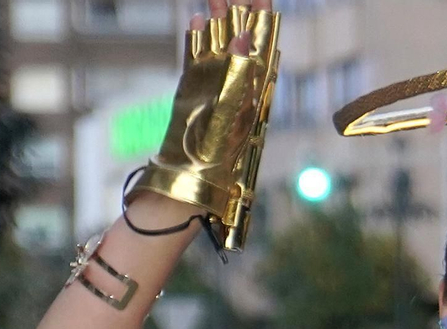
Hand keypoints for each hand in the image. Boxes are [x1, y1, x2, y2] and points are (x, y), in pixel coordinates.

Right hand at [131, 0, 277, 240]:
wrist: (184, 192)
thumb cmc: (211, 165)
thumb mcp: (228, 117)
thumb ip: (236, 76)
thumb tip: (244, 38)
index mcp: (253, 100)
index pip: (262, 53)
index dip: (262, 24)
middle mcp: (236, 96)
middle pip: (241, 47)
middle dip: (241, 16)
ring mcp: (212, 97)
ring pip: (217, 51)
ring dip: (218, 22)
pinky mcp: (191, 101)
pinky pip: (196, 66)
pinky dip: (196, 44)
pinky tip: (196, 21)